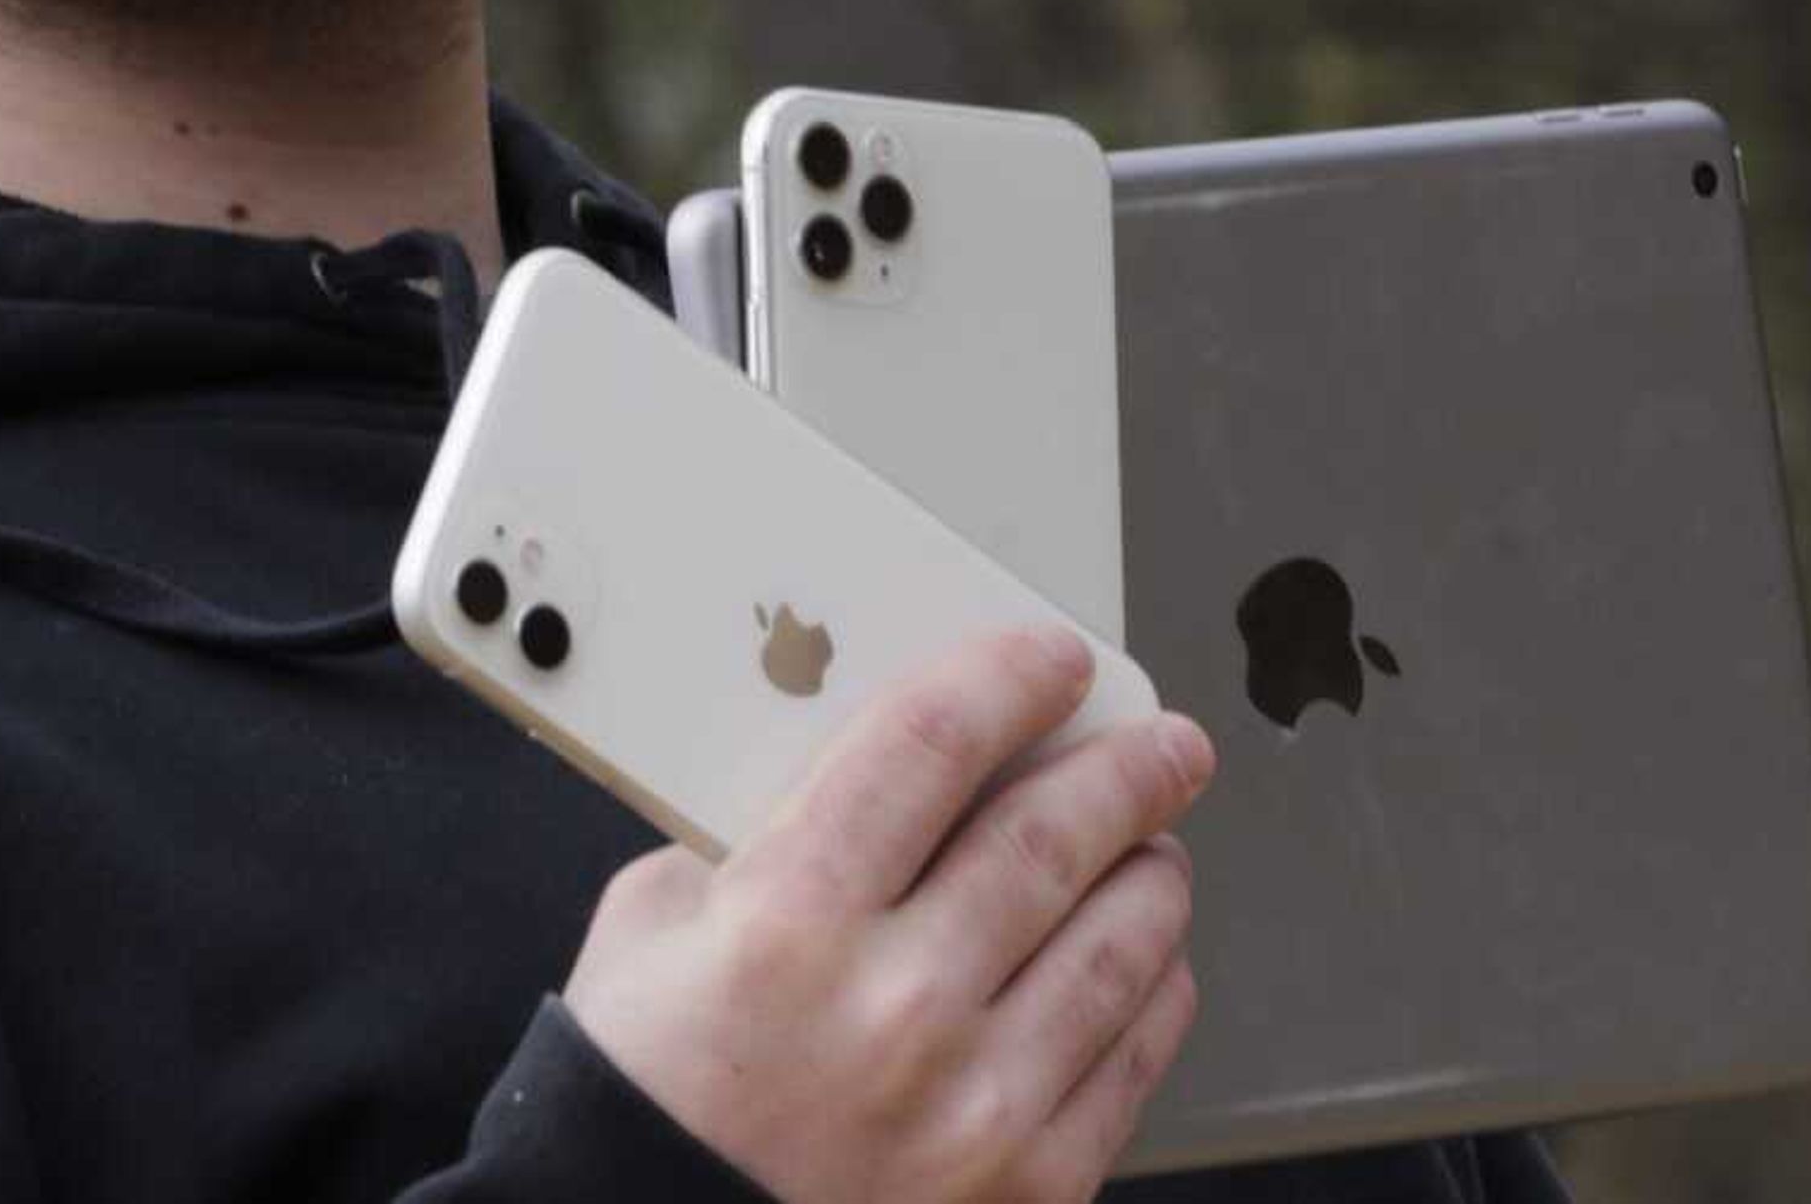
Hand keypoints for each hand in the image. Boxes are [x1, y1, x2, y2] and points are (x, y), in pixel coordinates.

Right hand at [559, 626, 1210, 1203]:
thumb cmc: (646, 1097)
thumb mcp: (649, 929)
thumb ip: (749, 838)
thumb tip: (855, 780)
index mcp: (785, 921)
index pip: (932, 745)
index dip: (1009, 679)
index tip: (1054, 658)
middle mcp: (892, 1007)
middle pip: (1049, 835)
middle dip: (1126, 769)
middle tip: (1164, 740)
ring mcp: (971, 1104)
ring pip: (1115, 945)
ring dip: (1150, 874)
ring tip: (1156, 845)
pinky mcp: (1024, 1185)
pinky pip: (1129, 1061)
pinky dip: (1154, 994)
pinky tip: (1150, 962)